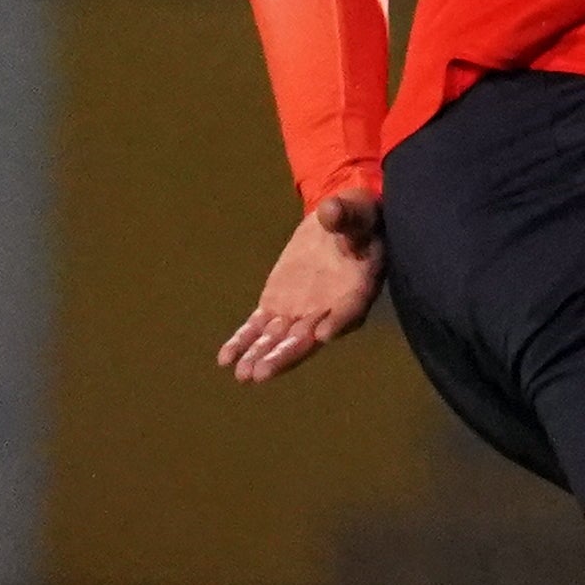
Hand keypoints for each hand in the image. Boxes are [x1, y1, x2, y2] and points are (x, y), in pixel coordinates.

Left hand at [219, 187, 383, 383]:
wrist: (336, 223)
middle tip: (263, 372)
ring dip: (262, 356)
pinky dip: (244, 342)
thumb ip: (345, 216)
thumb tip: (331, 212)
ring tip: (243, 374)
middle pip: (309, 336)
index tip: (322, 335)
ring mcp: (301, 311)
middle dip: (285, 354)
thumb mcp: (356, 210)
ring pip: (281, 338)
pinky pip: (259, 327)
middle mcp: (330, 309)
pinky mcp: (277, 305)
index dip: (339, 322)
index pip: (350, 308)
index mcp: (358, 285)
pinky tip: (225, 359)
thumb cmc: (356, 216)